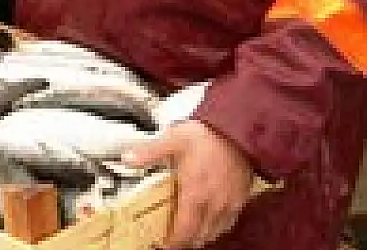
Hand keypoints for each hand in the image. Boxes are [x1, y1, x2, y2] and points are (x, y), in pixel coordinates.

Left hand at [122, 120, 254, 248]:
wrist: (238, 129)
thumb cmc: (206, 135)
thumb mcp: (173, 139)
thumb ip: (149, 152)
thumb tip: (127, 159)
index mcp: (195, 193)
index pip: (184, 231)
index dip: (173, 244)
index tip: (162, 245)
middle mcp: (214, 203)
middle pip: (199, 237)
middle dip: (184, 243)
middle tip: (170, 240)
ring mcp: (229, 203)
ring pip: (214, 233)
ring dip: (199, 237)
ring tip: (185, 235)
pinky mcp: (240, 199)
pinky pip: (227, 224)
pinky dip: (214, 229)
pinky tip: (206, 223)